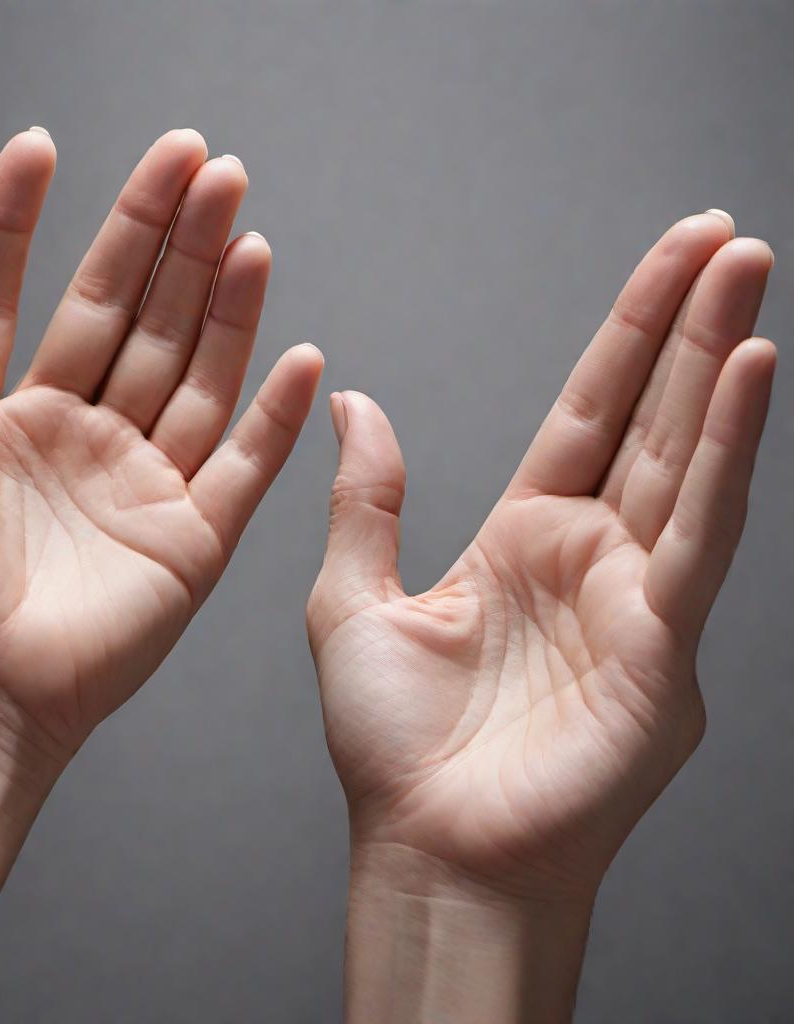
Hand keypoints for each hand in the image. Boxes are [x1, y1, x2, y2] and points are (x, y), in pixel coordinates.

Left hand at [0, 128, 321, 754]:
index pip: (11, 290)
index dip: (22, 218)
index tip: (41, 149)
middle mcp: (74, 433)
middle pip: (128, 314)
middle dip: (163, 235)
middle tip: (198, 164)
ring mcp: (140, 478)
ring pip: (193, 368)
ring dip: (221, 298)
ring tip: (242, 227)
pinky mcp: (192, 531)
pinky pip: (246, 460)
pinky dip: (275, 412)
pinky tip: (296, 353)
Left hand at [308, 212, 773, 902]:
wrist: (427, 845)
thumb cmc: (394, 746)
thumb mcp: (354, 597)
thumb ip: (367, 497)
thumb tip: (354, 403)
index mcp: (524, 541)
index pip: (590, 414)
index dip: (628, 337)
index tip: (668, 265)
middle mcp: (591, 559)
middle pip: (649, 417)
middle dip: (686, 324)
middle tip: (724, 236)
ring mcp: (635, 598)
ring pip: (683, 456)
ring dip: (717, 361)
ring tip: (746, 271)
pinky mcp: (662, 645)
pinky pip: (698, 531)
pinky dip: (725, 450)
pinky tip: (749, 370)